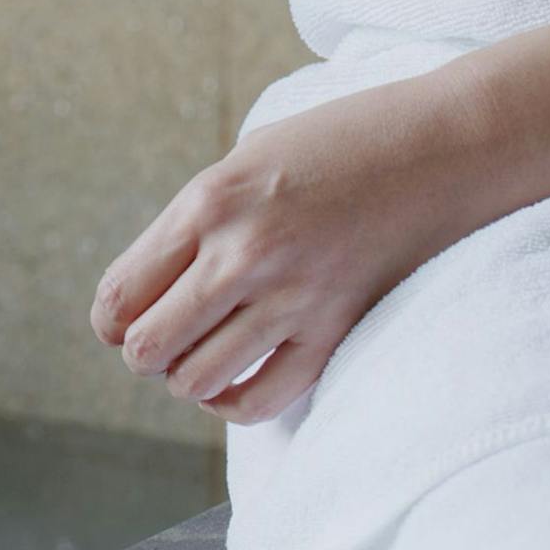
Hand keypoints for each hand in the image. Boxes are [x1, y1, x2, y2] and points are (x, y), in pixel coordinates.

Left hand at [88, 70, 493, 423]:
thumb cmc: (332, 147)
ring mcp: (292, 298)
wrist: (440, 148)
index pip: (120, 295)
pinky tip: (231, 383)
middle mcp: (242, 255)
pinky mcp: (335, 330)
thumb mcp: (241, 162)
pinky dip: (232, 402)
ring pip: (196, 381)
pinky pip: (261, 400)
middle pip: (146, 348)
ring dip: (186, 378)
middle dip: (142, 353)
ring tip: (199, 355)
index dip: (109, 321)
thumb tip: (140, 292)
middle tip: (161, 339)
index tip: (119, 322)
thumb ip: (193, 223)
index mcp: (207, 205)